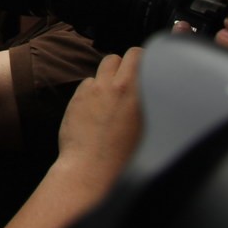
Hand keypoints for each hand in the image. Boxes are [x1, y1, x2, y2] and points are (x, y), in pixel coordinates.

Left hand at [52, 48, 142, 196]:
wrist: (92, 170)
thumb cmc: (124, 158)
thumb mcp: (149, 129)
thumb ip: (149, 104)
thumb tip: (150, 91)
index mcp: (136, 93)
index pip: (139, 56)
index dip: (145, 60)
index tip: (147, 67)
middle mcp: (114, 87)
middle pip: (122, 56)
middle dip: (128, 63)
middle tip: (131, 79)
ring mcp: (94, 91)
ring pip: (104, 65)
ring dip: (110, 74)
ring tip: (115, 93)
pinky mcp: (77, 97)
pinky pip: (88, 82)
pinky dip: (94, 89)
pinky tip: (98, 108)